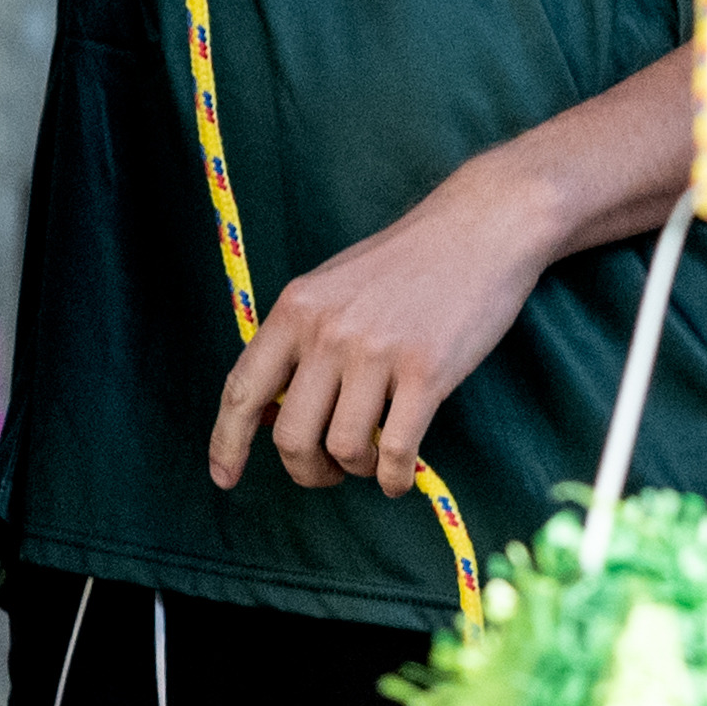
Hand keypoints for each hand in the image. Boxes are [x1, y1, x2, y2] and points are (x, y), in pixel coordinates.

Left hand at [211, 171, 552, 496]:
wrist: (481, 227)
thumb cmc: (408, 261)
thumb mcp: (333, 285)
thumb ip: (299, 338)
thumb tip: (270, 407)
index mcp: (296, 309)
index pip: (243, 389)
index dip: (228, 442)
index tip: (226, 478)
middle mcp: (328, 332)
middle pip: (290, 435)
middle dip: (306, 470)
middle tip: (328, 473)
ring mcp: (376, 353)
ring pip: (343, 449)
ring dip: (356, 469)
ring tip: (372, 461)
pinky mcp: (427, 373)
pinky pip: (395, 451)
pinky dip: (394, 478)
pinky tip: (399, 477)